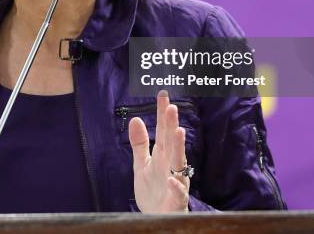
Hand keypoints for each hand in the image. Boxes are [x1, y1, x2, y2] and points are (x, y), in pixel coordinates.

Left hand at [128, 90, 189, 212]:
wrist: (156, 217)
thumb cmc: (152, 190)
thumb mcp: (141, 164)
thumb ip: (139, 144)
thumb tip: (135, 119)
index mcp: (162, 155)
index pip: (163, 130)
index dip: (162, 114)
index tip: (162, 95)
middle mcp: (171, 165)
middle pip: (172, 142)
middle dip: (172, 125)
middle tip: (172, 107)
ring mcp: (176, 182)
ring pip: (179, 163)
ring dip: (179, 148)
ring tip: (178, 131)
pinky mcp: (176, 201)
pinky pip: (178, 193)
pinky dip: (176, 186)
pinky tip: (171, 179)